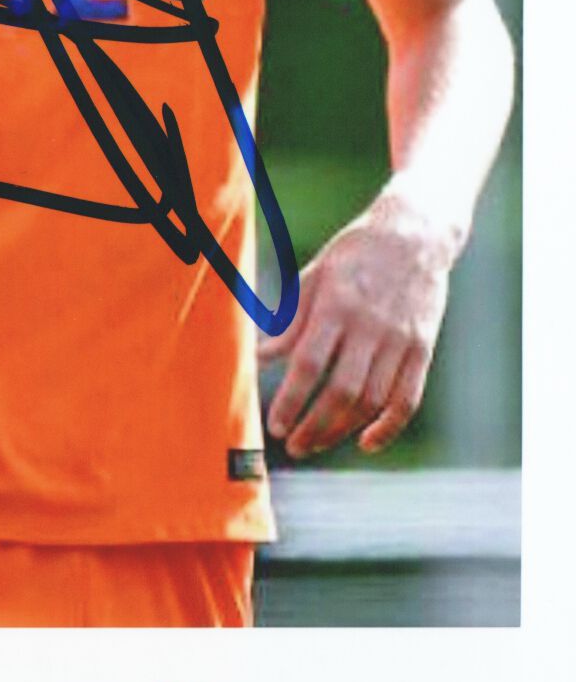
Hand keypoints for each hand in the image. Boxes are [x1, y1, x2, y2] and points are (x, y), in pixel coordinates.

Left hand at [258, 189, 454, 458]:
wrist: (414, 235)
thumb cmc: (353, 255)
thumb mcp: (314, 276)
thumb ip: (290, 321)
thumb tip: (259, 357)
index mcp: (337, 304)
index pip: (310, 364)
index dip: (291, 400)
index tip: (274, 425)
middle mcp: (371, 326)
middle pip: (342, 391)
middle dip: (314, 427)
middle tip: (293, 446)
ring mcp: (401, 340)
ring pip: (372, 401)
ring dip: (342, 430)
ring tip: (316, 443)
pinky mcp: (423, 349)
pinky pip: (408, 399)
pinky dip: (388, 427)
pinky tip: (366, 442)